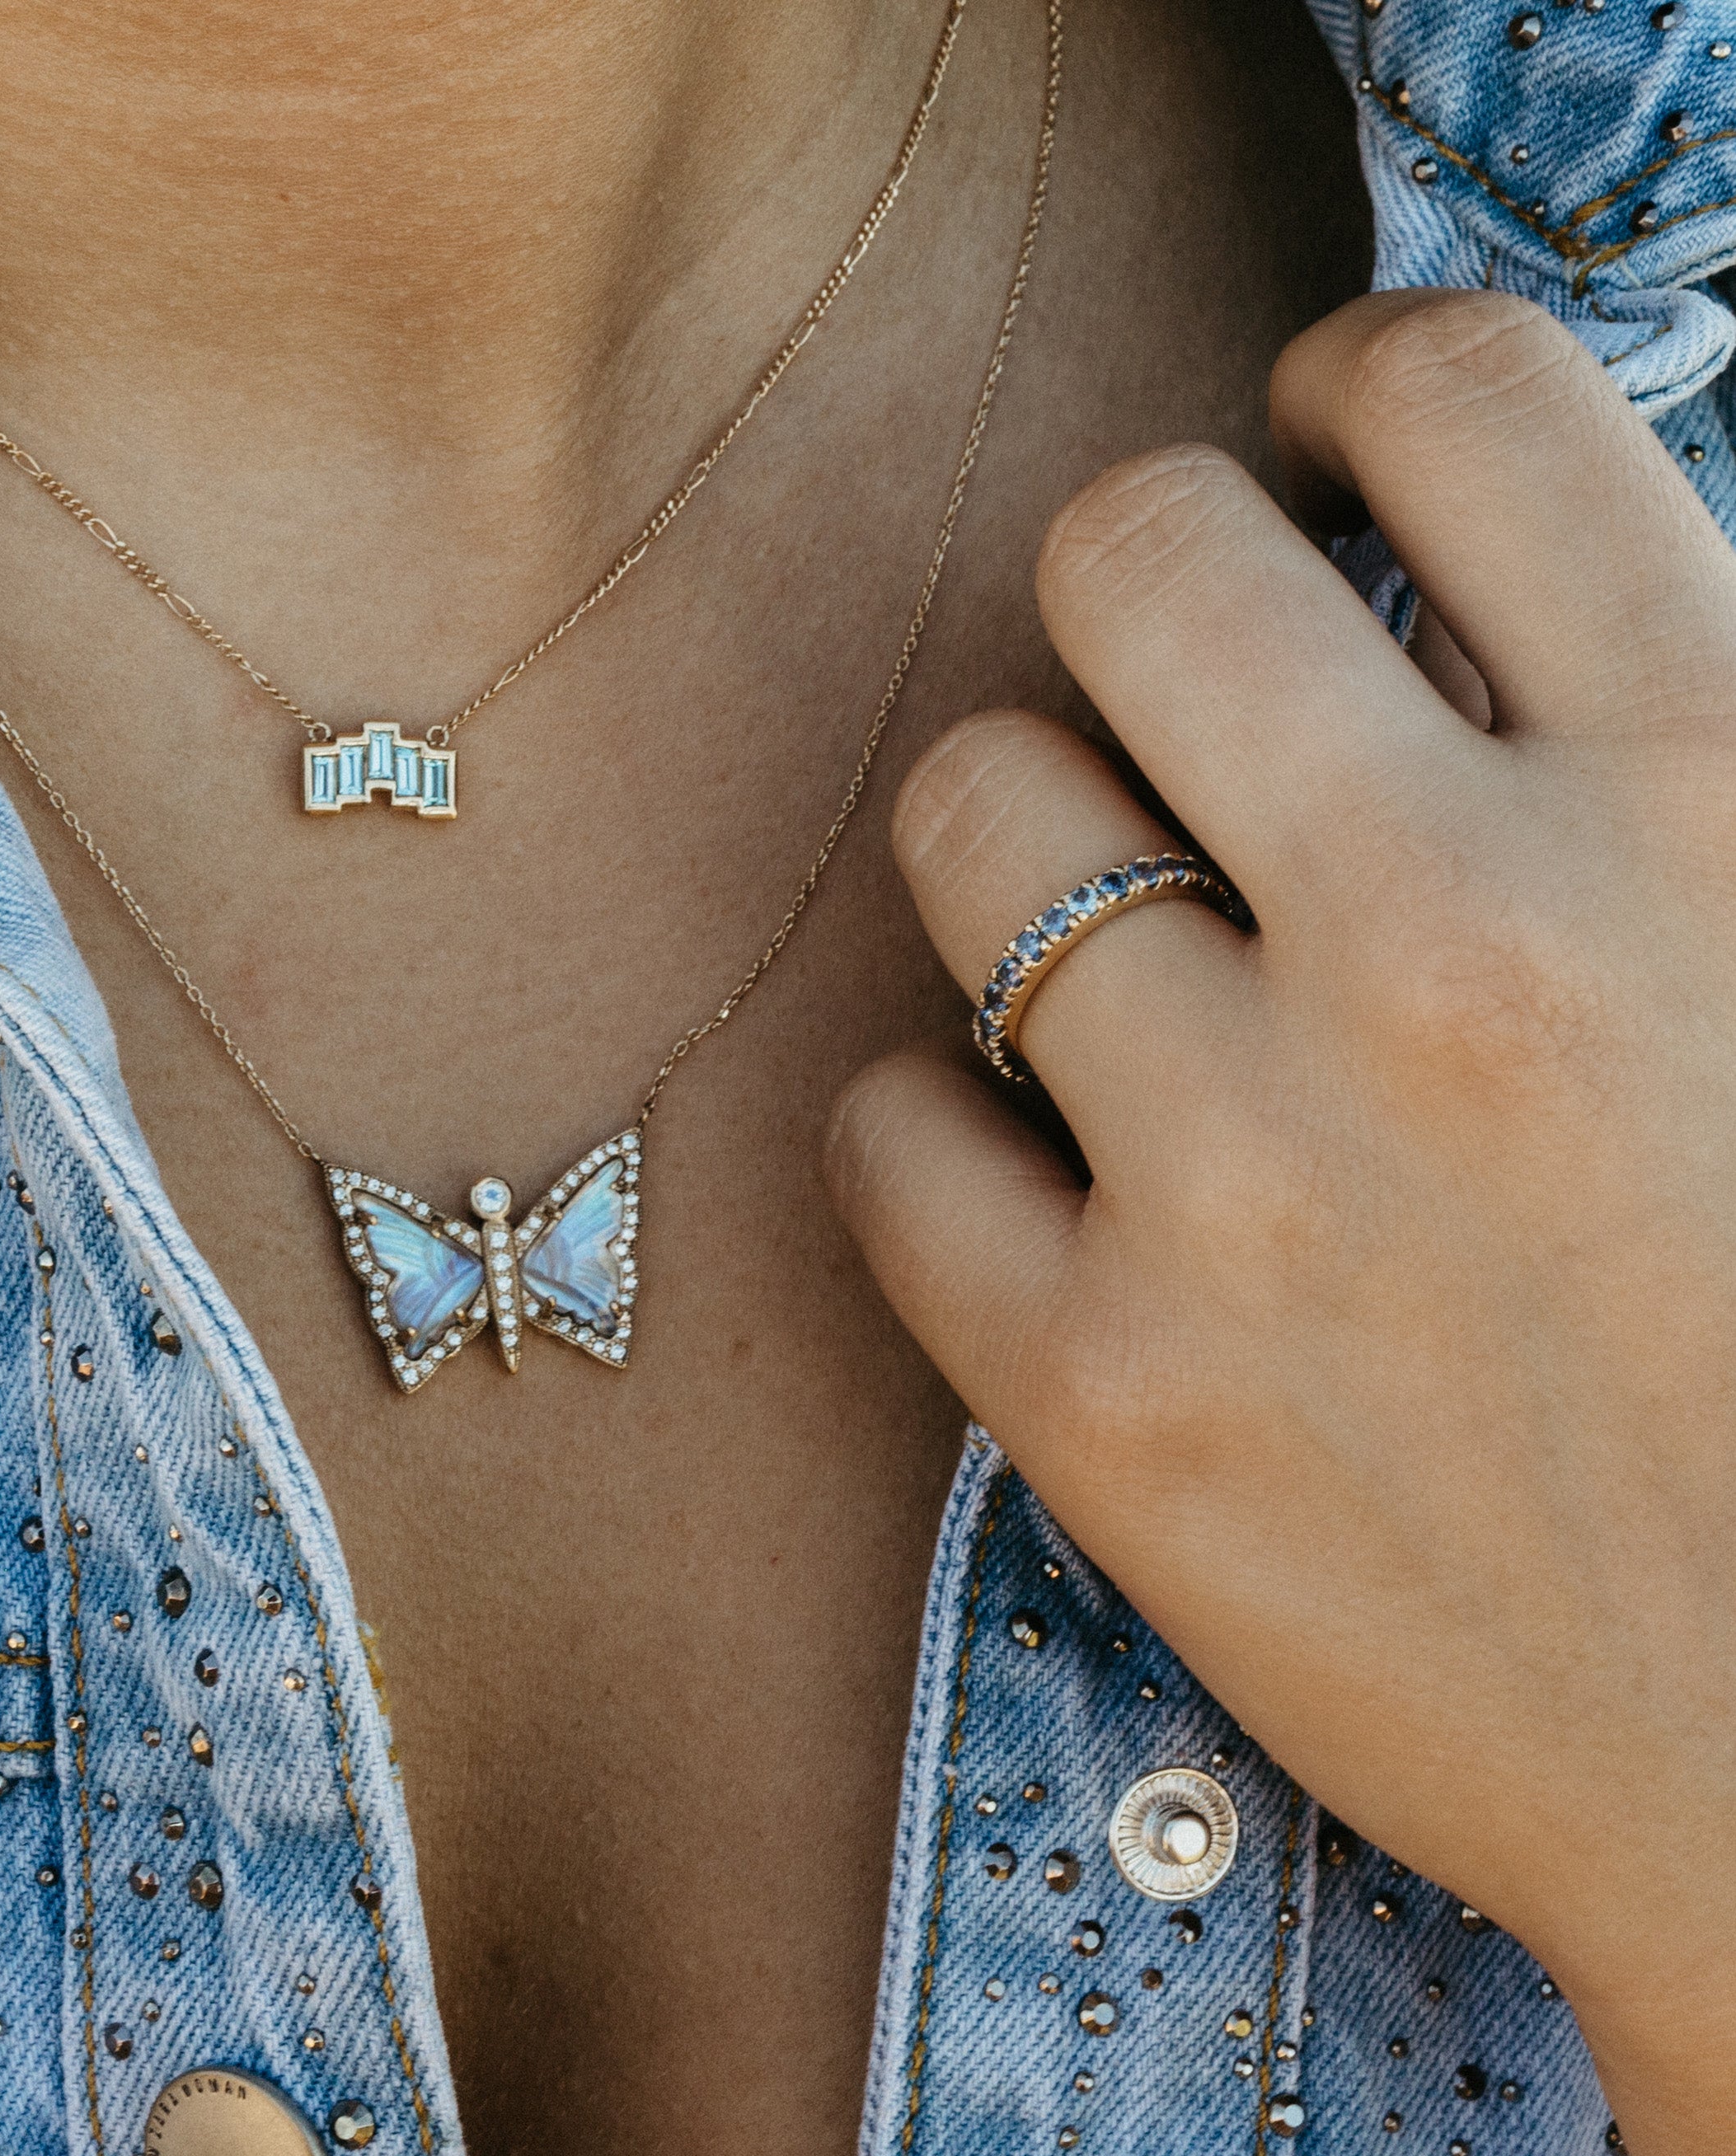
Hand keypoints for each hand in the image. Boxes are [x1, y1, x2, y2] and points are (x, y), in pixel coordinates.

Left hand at [826, 288, 1735, 2155]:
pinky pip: (880, 1137)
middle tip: (1182, 688)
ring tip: (1108, 934)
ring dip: (1024, 842)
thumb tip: (1490, 596)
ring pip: (973, 821)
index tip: (1324, 457)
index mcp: (1712, 798)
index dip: (1359, 387)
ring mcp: (1250, 1176)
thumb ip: (1692, 754)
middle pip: (1136, 563)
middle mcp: (1457, 949)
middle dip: (1147, 588)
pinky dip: (935, 1126)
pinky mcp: (1100, 1391)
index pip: (1456, 402)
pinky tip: (1030, 1163)